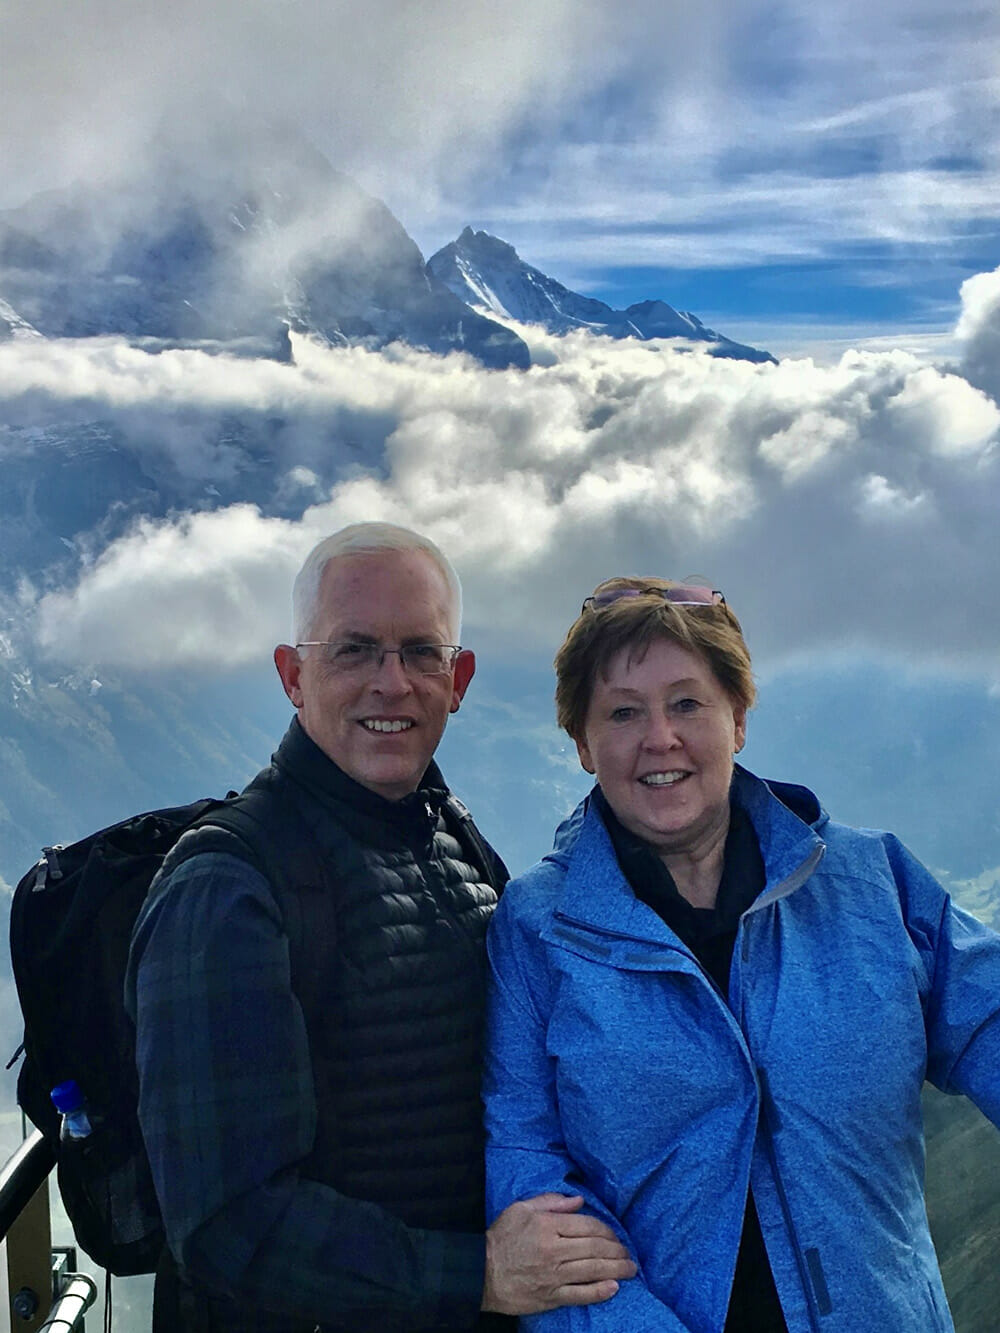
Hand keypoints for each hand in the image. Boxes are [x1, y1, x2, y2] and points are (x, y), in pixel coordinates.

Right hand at [482, 1193, 636, 1314]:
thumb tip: (578, 1200)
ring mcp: (554, 1276)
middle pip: (595, 1248)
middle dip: (616, 1250)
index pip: (588, 1226)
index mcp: (548, 1226)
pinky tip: (614, 1288)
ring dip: (616, 1269)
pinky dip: (599, 1292)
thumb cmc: (501, 1238)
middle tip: (628, 1253)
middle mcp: (554, 1250)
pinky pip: (580, 1295)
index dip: (606, 1230)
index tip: (615, 1235)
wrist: (480, 1272)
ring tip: (630, 1269)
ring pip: (592, 1271)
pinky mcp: (551, 1296)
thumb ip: (550, 1201)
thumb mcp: (521, 1209)